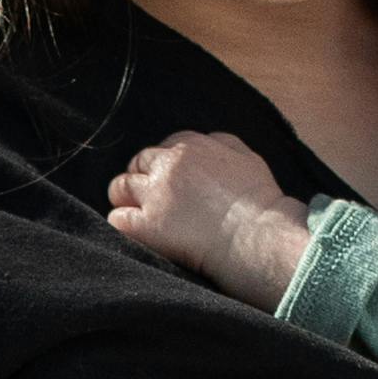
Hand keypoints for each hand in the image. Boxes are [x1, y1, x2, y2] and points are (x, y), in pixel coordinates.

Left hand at [104, 130, 312, 306]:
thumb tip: (209, 142)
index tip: (175, 183)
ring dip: (126, 199)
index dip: (167, 166)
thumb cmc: (259, 202)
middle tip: (155, 201)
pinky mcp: (145, 225)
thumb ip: (223, 144)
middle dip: (143, 179)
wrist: (256, 236)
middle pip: (138, 163)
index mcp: (192, 145)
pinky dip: (125, 224)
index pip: (165, 147)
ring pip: (119, 187)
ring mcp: (154, 194)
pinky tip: (139, 233)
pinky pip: (118, 218)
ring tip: (141, 216)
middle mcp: (169, 164)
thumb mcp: (247, 158)